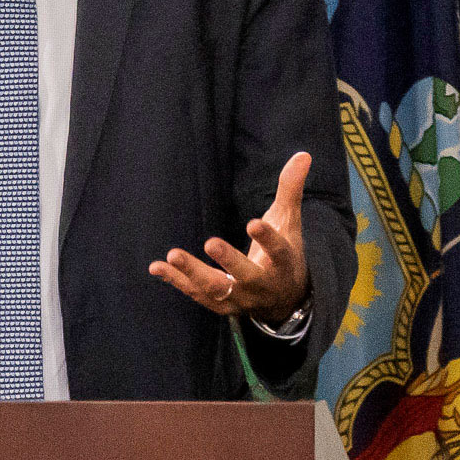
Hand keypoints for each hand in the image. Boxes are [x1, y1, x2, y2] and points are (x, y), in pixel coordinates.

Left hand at [150, 151, 315, 323]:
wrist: (284, 300)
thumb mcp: (290, 222)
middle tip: (211, 242)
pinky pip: (197, 295)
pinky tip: (156, 266)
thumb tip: (302, 154)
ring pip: (217, 290)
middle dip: (229, 261)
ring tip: (173, 255)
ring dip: (193, 274)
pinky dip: (176, 281)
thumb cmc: (285, 253)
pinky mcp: (221, 305)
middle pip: (247, 275)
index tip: (254, 223)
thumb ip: (290, 190)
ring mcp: (241, 298)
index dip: (267, 239)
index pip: (279, 251)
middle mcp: (263, 284)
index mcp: (283, 263)